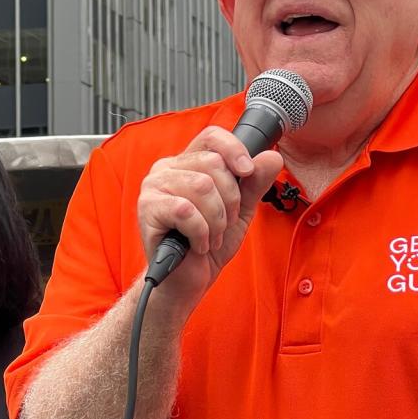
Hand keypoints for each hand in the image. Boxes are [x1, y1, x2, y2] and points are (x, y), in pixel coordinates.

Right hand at [137, 126, 282, 313]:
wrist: (185, 281)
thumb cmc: (207, 245)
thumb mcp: (239, 212)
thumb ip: (253, 184)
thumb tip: (271, 157)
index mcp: (187, 164)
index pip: (211, 137)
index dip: (234, 150)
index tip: (247, 173)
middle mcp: (167, 169)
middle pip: (212, 163)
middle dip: (229, 200)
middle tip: (223, 224)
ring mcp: (153, 187)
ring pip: (201, 186)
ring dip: (216, 221)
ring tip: (210, 237)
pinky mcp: (147, 208)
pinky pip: (186, 210)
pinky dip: (201, 233)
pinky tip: (197, 244)